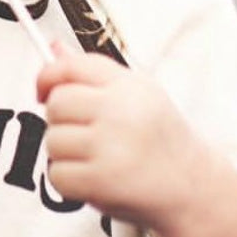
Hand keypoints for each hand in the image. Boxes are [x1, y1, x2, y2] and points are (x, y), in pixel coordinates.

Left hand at [36, 46, 207, 232]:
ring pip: (52, 141)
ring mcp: (111, 146)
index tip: (43, 92)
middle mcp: (121, 111)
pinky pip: (56, 174)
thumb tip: (54, 48)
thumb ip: (93, 72)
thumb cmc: (159, 140)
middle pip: (55, 104)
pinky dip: (69, 182)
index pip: (69, 67)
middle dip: (61, 122)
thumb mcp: (137, 94)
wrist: (193, 188)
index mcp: (129, 86)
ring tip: (97, 159)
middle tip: (86, 135)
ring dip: (65, 155)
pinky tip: (95, 180)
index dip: (46, 77)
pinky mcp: (101, 180)